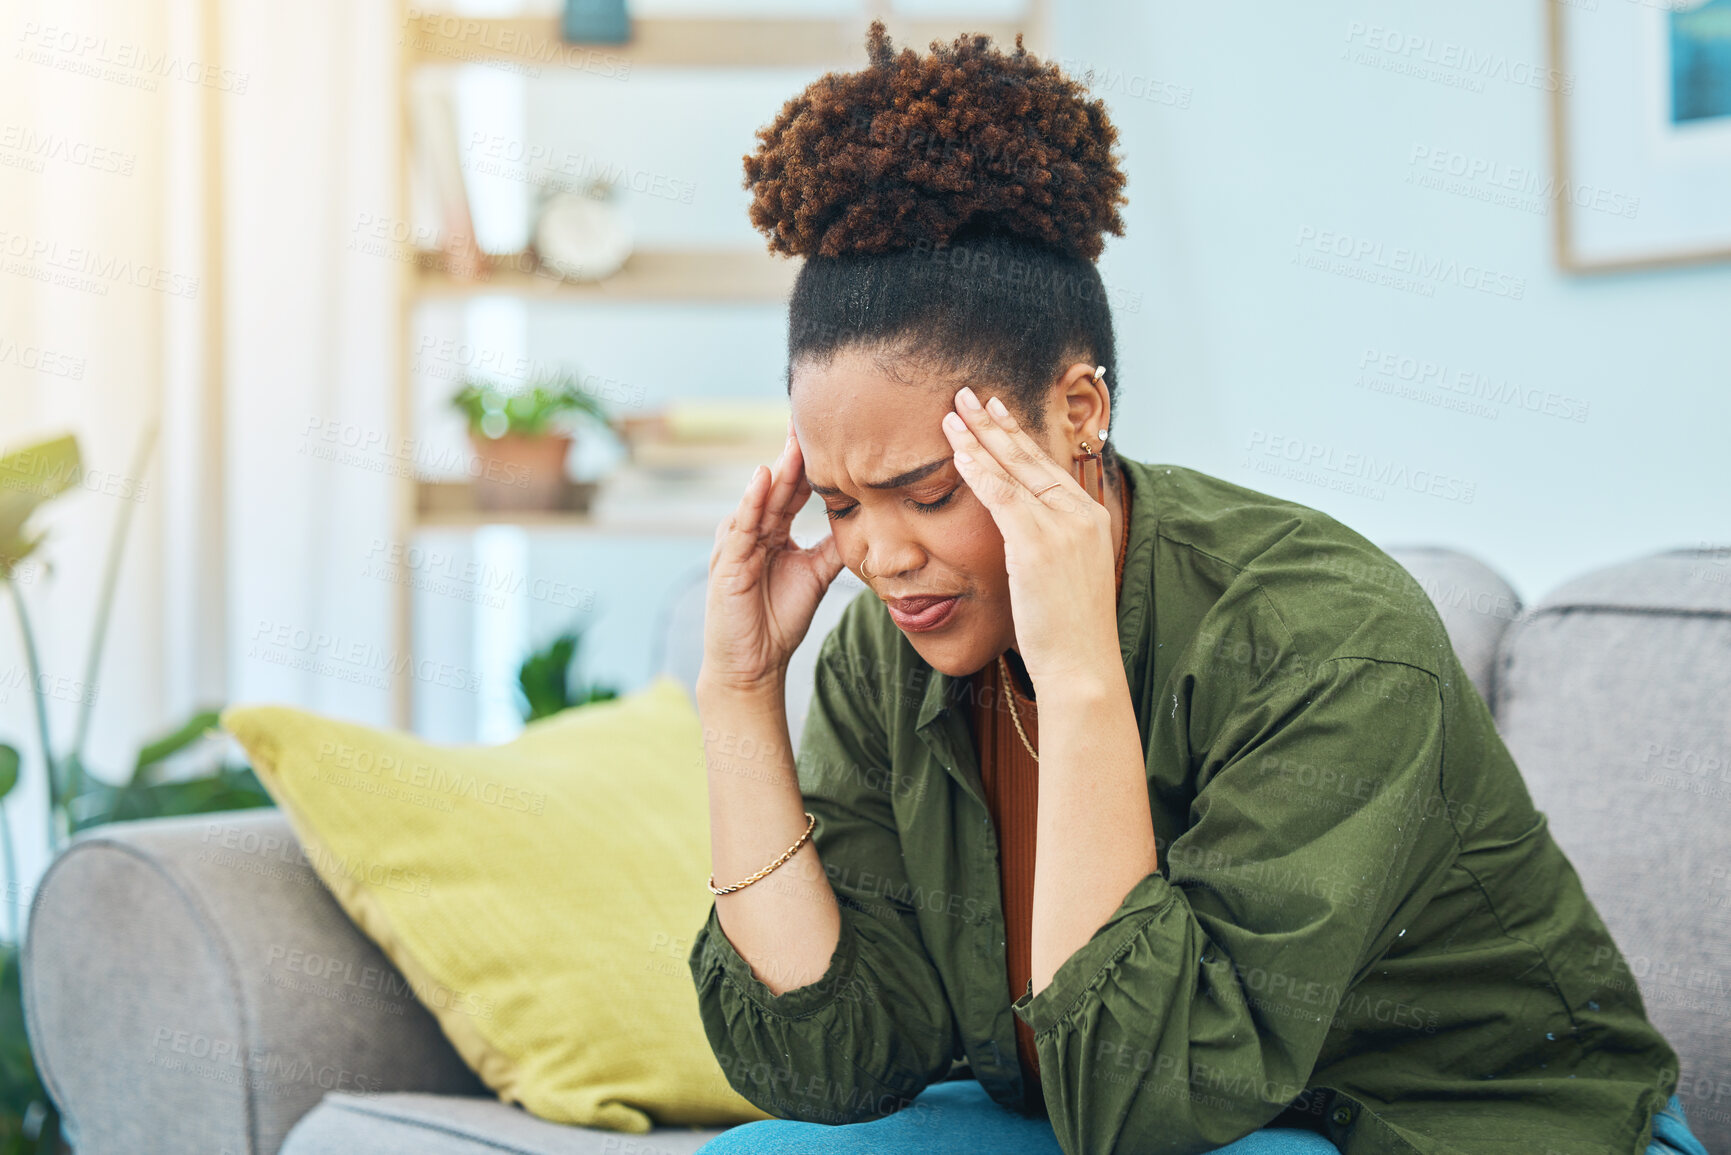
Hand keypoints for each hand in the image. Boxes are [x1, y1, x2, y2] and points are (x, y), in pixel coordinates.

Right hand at [700, 422, 845, 696]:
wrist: (754, 665)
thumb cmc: (778, 620)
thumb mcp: (815, 576)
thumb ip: (832, 547)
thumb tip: (866, 521)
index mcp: (772, 532)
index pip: (792, 489)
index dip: (810, 463)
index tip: (830, 431)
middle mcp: (752, 531)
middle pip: (777, 486)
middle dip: (794, 454)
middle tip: (811, 419)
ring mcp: (736, 544)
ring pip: (760, 500)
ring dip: (778, 471)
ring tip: (795, 441)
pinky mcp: (727, 562)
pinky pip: (742, 526)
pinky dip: (752, 501)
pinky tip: (764, 478)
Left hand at [941, 387, 1118, 687]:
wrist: (1082, 666)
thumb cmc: (1069, 632)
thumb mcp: (1065, 578)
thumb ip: (1048, 547)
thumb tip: (1022, 538)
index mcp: (1090, 518)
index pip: (1047, 467)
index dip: (1017, 437)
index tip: (996, 412)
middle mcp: (1080, 514)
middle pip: (1030, 457)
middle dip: (995, 423)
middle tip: (968, 393)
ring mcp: (1062, 526)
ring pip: (1013, 470)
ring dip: (978, 438)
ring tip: (952, 412)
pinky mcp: (1038, 543)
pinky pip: (1001, 496)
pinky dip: (978, 470)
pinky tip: (957, 452)